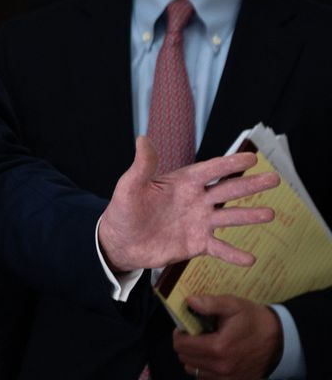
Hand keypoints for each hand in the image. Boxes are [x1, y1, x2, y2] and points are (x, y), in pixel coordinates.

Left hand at [98, 137, 278, 271]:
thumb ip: (142, 166)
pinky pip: (220, 248)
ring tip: (270, 213)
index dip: (229, 164)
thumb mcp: (130, 186)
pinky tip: (250, 258)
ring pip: (229, 217)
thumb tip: (142, 138)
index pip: (210, 170)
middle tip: (275, 179)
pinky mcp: (197, 243)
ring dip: (249, 216)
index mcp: (182, 182)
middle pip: (227, 190)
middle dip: (250, 185)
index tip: (251, 158)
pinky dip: (234, 254)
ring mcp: (199, 222)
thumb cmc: (124, 210)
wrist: (121, 241)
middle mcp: (196, 200)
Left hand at [173, 295, 282, 379]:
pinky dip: (204, 369)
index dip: (180, 334)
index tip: (186, 327)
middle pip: (185, 358)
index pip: (181, 345)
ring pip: (193, 370)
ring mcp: (227, 378)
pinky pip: (206, 379)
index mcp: (218, 347)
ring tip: (204, 345)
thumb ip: (209, 303)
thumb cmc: (253, 320)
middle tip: (195, 335)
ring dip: (193, 357)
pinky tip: (212, 357)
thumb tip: (189, 302)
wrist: (279, 340)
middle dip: (185, 345)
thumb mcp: (233, 305)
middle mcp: (220, 367)